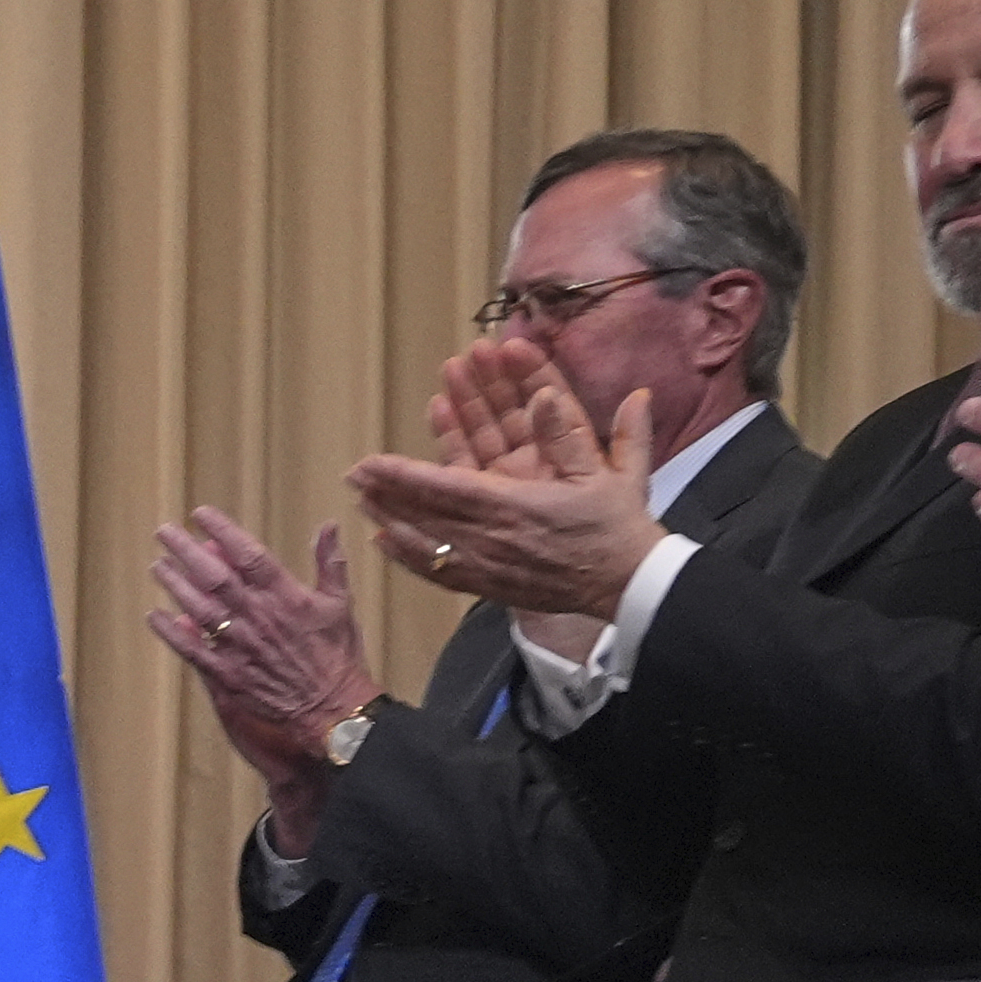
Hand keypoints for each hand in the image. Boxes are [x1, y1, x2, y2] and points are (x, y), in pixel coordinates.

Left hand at [146, 510, 373, 822]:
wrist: (332, 706)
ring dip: (175, 586)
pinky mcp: (228, 673)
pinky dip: (171, 633)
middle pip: (215, 577)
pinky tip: (153, 616)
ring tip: (156, 566)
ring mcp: (240, 645)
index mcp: (285, 595)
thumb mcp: (340, 603)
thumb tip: (328, 525)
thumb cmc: (337, 655)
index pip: (248, 555)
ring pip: (200, 609)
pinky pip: (193, 650)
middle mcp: (258, 616)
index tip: (200, 514)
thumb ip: (329, 562)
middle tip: (164, 532)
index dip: (223, 531)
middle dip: (187, 552)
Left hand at [350, 352, 657, 619]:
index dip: (405, 474)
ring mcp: (488, 566)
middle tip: (352, 475)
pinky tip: (384, 543)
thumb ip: (572, 433)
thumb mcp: (608, 472)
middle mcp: (493, 539)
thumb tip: (546, 394)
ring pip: (426, 543)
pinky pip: (439, 573)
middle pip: (426, 515)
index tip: (370, 463)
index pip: (447, 487)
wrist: (628, 584)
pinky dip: (409, 557)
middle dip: (387, 493)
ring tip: (361, 502)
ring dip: (391, 520)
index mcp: (516, 507)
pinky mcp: (490, 587)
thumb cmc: (619, 526)